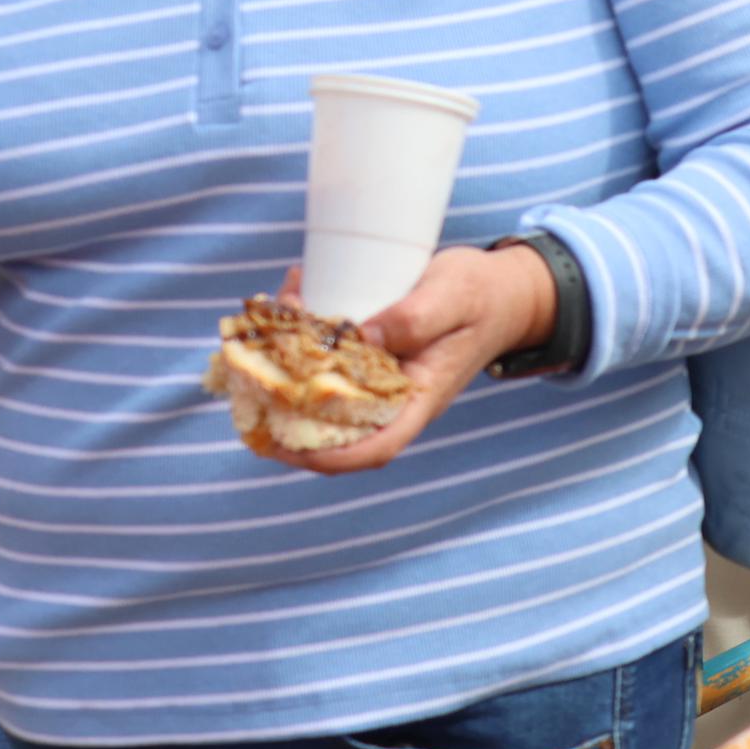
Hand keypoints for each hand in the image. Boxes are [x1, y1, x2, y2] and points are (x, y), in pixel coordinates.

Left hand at [274, 238, 561, 474]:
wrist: (502, 291)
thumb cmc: (482, 294)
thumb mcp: (454, 296)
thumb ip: (416, 317)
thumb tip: (363, 335)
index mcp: (422, 397)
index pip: (377, 446)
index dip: (331, 457)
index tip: (288, 447)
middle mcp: (396, 397)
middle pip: (338, 431)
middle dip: (288, 420)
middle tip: (248, 391)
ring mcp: (382, 380)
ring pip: (326, 397)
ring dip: (287, 375)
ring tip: (262, 335)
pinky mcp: (371, 356)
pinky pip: (330, 364)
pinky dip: (302, 343)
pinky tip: (289, 303)